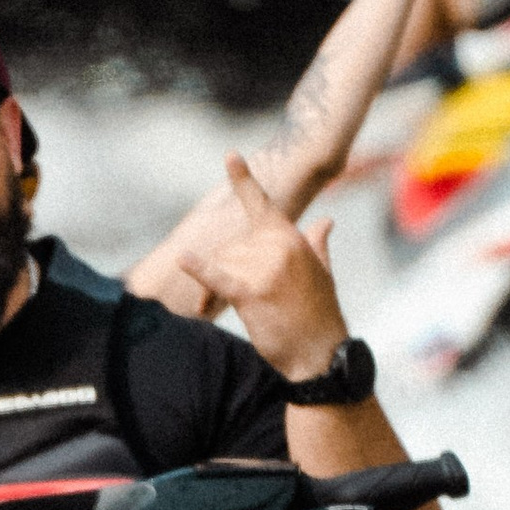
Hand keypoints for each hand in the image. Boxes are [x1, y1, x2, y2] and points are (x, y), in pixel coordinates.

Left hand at [169, 154, 351, 382]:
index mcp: (290, 238)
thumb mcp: (322, 272)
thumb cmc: (320, 315)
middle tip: (215, 302)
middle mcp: (277, 246)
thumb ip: (317, 243)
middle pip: (228, 247)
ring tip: (213, 310)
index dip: (244, 180)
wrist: (322, 354)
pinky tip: (183, 259)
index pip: (261, 204)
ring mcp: (264, 268)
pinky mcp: (251, 293)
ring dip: (208, 289)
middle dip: (218, 272)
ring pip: (219, 264)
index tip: (229, 155)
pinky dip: (199, 270)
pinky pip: (218, 277)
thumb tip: (326, 221)